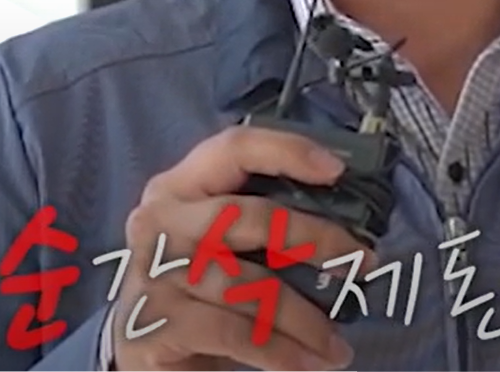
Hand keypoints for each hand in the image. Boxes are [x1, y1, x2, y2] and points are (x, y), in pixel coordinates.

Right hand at [113, 126, 369, 370]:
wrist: (137, 352)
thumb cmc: (193, 289)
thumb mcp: (219, 245)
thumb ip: (262, 227)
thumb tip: (347, 231)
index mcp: (179, 187)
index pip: (232, 149)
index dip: (286, 151)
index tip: (336, 169)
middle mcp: (160, 220)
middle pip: (248, 215)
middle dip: (315, 238)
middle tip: (362, 263)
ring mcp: (155, 271)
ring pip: (248, 286)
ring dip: (305, 319)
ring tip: (337, 345)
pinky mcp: (157, 321)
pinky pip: (235, 333)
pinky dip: (281, 353)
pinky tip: (309, 364)